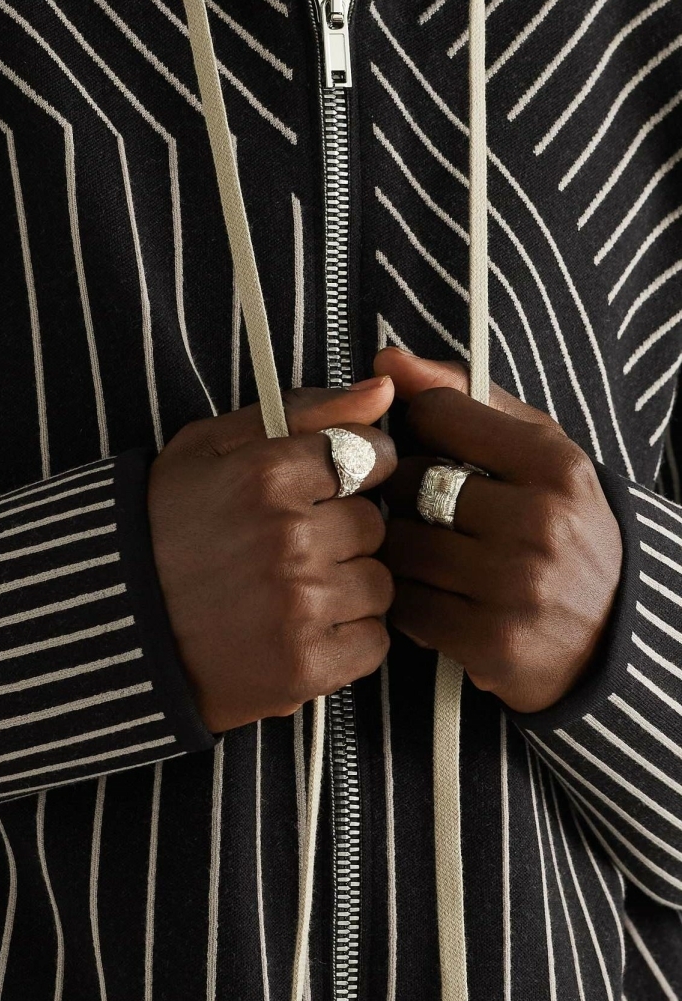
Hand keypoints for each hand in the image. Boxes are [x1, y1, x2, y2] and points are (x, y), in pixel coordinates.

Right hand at [148, 378, 396, 732]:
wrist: (112, 626)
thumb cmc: (163, 524)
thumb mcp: (212, 447)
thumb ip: (302, 411)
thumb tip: (383, 391)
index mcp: (266, 474)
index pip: (369, 454)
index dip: (350, 469)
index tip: (324, 487)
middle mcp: (288, 538)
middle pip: (373, 523)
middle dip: (340, 530)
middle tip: (286, 545)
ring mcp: (299, 607)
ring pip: (377, 584)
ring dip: (344, 585)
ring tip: (287, 589)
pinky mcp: (305, 667)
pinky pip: (373, 641)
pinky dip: (344, 638)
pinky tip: (295, 628)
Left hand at [375, 349, 622, 713]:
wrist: (615, 635)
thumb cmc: (561, 525)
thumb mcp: (536, 449)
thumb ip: (463, 394)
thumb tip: (385, 357)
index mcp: (555, 464)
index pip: (434, 413)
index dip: (421, 430)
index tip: (436, 448)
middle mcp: (540, 523)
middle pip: (408, 482)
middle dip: (406, 494)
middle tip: (430, 511)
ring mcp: (517, 586)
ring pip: (399, 545)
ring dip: (402, 549)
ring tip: (431, 554)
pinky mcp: (492, 643)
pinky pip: (405, 605)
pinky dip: (408, 601)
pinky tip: (435, 596)